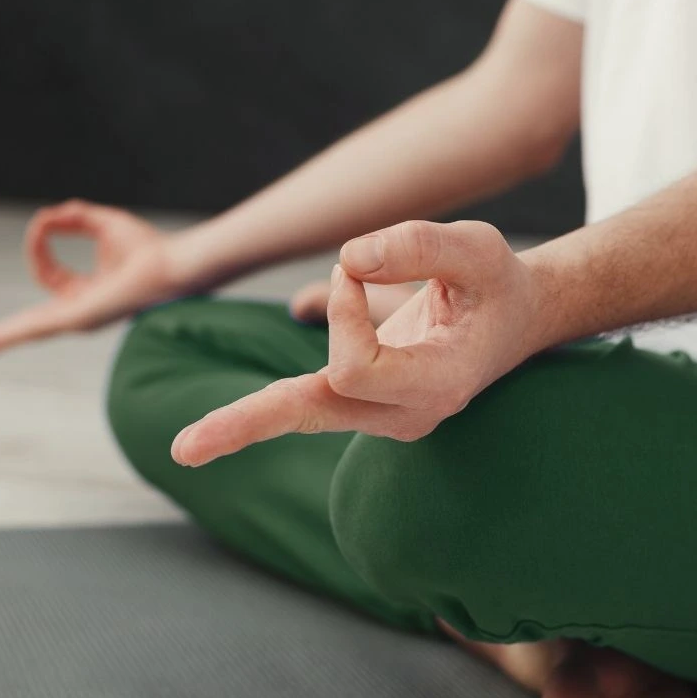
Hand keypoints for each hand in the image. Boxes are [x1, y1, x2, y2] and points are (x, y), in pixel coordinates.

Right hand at [0, 200, 200, 359]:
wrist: (173, 265)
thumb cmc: (149, 247)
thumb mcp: (103, 222)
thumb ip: (74, 216)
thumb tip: (48, 216)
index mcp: (86, 293)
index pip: (48, 273)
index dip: (40, 243)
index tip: (47, 220)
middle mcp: (80, 311)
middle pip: (32, 323)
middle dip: (4, 334)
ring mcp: (79, 319)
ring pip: (31, 330)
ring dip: (0, 340)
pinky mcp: (80, 319)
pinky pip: (39, 327)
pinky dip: (13, 334)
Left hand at [171, 220, 549, 465]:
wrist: (513, 321)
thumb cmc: (495, 284)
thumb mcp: (476, 248)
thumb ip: (420, 246)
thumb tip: (348, 257)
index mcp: (439, 386)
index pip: (357, 366)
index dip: (343, 311)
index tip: (354, 267)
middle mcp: (407, 415)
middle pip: (311, 415)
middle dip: (247, 425)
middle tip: (183, 451)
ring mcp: (381, 417)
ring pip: (299, 414)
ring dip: (244, 418)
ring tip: (185, 449)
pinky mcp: (360, 405)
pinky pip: (302, 404)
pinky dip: (260, 408)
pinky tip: (207, 439)